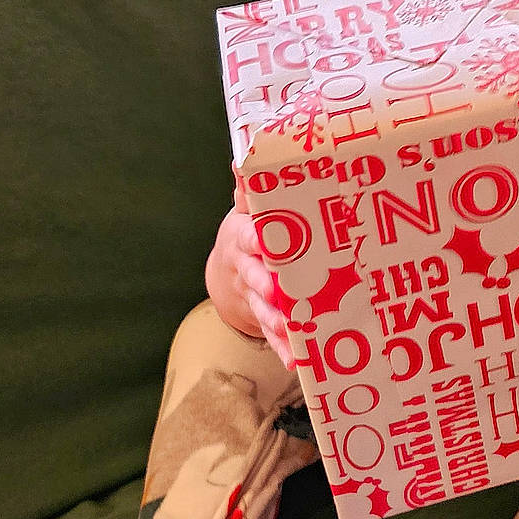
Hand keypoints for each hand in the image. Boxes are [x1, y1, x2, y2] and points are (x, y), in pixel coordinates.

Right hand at [205, 206, 292, 359]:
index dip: (254, 239)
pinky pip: (271, 334)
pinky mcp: (261, 317)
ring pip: (262, 309)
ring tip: (287, 330)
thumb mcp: (243, 212)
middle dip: (263, 284)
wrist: (225, 274)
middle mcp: (245, 271)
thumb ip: (248, 191)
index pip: (247, 239)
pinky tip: (293, 359)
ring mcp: (252, 296)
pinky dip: (281, 347)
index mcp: (242, 241)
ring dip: (273, 321)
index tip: (263, 239)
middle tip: (275, 290)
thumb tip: (241, 159)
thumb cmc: (246, 235)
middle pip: (253, 278)